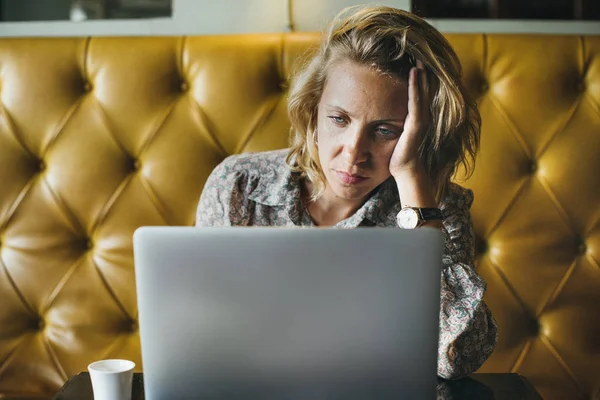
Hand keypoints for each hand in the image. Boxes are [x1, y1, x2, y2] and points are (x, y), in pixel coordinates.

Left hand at [389, 60, 430, 178]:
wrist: (406, 171)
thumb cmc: (398, 154)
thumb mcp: (394, 132)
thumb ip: (392, 120)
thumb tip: (380, 111)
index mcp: (417, 117)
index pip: (419, 92)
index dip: (418, 77)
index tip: (413, 60)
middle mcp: (422, 116)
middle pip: (424, 88)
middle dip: (422, 71)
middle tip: (418, 53)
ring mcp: (421, 120)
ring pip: (422, 92)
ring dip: (420, 74)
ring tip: (418, 58)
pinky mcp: (416, 125)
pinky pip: (416, 102)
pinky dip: (415, 87)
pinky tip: (414, 74)